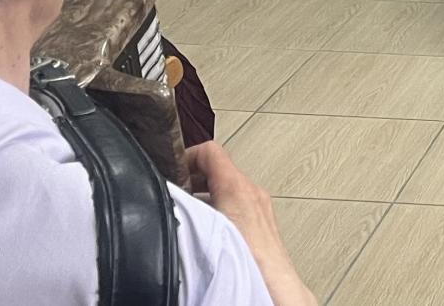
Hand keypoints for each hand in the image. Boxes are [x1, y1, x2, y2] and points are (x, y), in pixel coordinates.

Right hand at [185, 141, 314, 305]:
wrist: (275, 290)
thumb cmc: (249, 264)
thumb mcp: (205, 229)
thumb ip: (186, 211)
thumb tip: (167, 203)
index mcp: (238, 188)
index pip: (211, 152)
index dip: (186, 156)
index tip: (171, 169)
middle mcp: (253, 194)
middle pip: (219, 170)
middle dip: (193, 179)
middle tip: (174, 193)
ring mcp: (260, 209)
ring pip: (228, 188)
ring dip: (206, 196)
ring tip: (187, 214)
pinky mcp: (263, 225)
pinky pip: (238, 206)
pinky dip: (220, 210)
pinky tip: (207, 232)